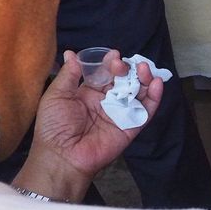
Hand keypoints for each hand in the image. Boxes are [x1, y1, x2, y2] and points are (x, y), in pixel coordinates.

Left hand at [14, 50, 162, 201]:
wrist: (62, 156)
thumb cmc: (54, 127)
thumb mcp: (56, 95)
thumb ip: (69, 75)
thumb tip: (71, 53)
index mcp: (90, 93)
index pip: (106, 73)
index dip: (111, 63)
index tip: (113, 55)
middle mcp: (108, 102)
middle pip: (125, 80)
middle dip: (127, 69)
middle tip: (123, 65)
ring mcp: (121, 113)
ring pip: (139, 92)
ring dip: (144, 78)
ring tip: (144, 69)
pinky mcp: (132, 126)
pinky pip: (147, 111)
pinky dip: (154, 97)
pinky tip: (157, 84)